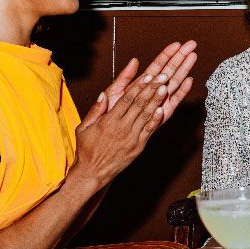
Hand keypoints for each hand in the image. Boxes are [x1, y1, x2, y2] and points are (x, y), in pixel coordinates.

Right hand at [74, 70, 170, 187]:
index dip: (138, 86)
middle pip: (139, 104)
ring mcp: (132, 137)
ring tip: (165, 87)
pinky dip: (156, 119)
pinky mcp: (138, 146)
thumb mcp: (84, 127)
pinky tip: (163, 109)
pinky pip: (149, 130)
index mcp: (109, 121)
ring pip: (146, 115)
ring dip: (157, 100)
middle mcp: (122, 128)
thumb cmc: (87, 150)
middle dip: (152, 89)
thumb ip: (95, 110)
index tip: (147, 75)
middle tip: (162, 76)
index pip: (126, 99)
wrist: (92, 172)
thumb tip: (103, 95)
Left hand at [103, 40, 196, 122]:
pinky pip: (172, 103)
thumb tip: (134, 61)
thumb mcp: (114, 93)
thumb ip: (124, 78)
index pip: (157, 65)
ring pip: (174, 83)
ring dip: (184, 70)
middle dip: (180, 57)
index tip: (176, 44)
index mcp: (141, 85)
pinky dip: (180, 92)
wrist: (109, 139)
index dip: (167, 54)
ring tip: (193, 57)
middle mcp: (153, 92)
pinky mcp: (162, 115)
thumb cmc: (110, 117)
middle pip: (169, 71)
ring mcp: (159, 103)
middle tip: (191, 44)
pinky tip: (188, 81)